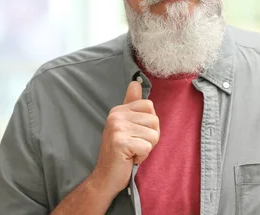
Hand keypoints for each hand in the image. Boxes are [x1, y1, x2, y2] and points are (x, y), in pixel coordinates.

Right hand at [90, 81, 159, 197]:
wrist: (105, 177)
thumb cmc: (121, 153)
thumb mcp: (126, 126)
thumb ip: (132, 104)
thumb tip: (135, 83)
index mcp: (118, 110)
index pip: (149, 105)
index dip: (149, 124)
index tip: (136, 134)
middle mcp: (116, 115)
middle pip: (154, 120)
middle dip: (150, 137)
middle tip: (134, 145)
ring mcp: (117, 128)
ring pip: (153, 134)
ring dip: (147, 148)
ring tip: (132, 152)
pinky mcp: (120, 142)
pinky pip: (147, 147)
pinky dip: (142, 156)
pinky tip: (130, 158)